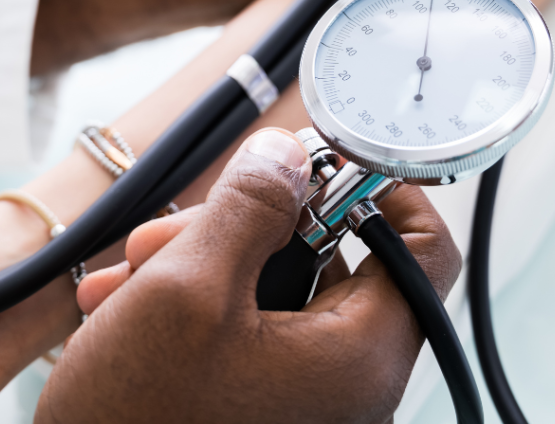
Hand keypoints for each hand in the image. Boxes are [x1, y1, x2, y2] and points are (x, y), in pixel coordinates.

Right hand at [37, 128, 461, 423]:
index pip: (424, 247)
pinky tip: (130, 302)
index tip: (324, 159)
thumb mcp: (188, 291)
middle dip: (251, 225)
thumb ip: (250, 207)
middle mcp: (346, 379)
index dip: (384, 187)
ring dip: (207, 260)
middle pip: (333, 258)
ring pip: (278, 287)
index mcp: (360, 355)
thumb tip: (289, 154)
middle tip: (181, 226)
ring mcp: (304, 395)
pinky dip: (199, 302)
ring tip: (135, 272)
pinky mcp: (262, 402)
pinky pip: (250, 327)